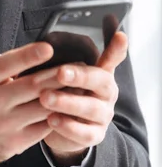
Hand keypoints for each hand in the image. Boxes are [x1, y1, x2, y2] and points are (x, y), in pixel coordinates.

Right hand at [0, 42, 65, 166]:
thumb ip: (1, 62)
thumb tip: (31, 53)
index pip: (6, 65)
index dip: (28, 56)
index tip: (48, 48)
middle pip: (31, 86)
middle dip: (56, 74)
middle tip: (76, 65)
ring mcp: (5, 124)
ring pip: (42, 107)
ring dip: (64, 95)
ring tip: (79, 83)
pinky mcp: (17, 142)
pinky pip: (45, 126)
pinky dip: (60, 114)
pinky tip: (70, 105)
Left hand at [39, 32, 127, 165]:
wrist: (64, 127)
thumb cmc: (66, 92)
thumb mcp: (66, 73)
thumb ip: (68, 56)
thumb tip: (72, 31)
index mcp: (101, 74)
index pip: (113, 58)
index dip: (117, 48)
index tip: (120, 36)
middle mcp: (107, 93)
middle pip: (100, 81)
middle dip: (80, 76)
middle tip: (60, 72)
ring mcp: (103, 115)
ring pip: (91, 108)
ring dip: (66, 102)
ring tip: (45, 98)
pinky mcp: (95, 135)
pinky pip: (85, 133)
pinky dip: (67, 126)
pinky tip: (51, 119)